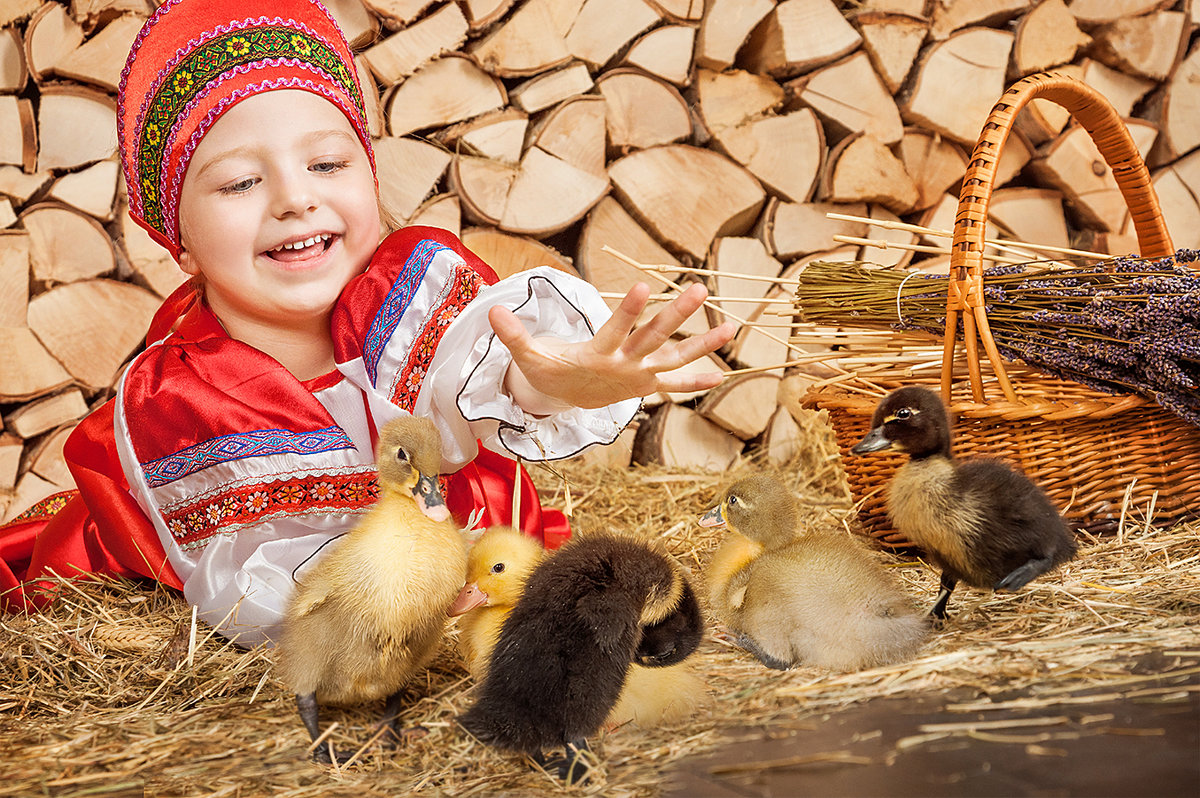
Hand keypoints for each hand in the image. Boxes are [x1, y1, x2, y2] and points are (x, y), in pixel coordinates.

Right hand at [489, 282, 736, 411]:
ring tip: (730, 327)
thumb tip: (492, 309)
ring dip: (704, 344)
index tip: (644, 286)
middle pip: (654, 337)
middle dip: (677, 314)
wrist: (565, 404)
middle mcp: (625, 366)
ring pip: (676, 358)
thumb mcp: (529, 357)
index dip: (628, 309)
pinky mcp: (647, 383)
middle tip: (699, 291)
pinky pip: (676, 384)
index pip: (616, 328)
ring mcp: (640, 376)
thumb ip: (514, 335)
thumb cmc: (549, 373)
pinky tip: (722, 372)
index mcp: (598, 356)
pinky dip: (697, 380)